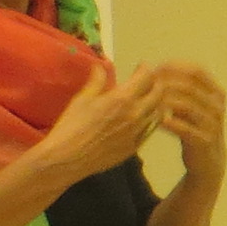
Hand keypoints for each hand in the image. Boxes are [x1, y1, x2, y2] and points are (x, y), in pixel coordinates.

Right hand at [32, 59, 167, 184]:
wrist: (68, 159)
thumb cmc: (72, 126)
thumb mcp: (82, 99)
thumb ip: (96, 81)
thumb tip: (101, 66)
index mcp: (122, 99)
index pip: (146, 77)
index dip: (145, 68)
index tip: (141, 67)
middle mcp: (136, 114)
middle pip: (158, 93)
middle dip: (156, 83)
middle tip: (148, 81)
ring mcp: (138, 132)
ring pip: (158, 113)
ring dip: (156, 102)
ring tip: (147, 99)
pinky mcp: (135, 147)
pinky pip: (151, 130)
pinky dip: (150, 120)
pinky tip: (142, 119)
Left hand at [152, 61, 226, 181]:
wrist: (208, 160)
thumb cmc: (194, 128)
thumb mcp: (189, 105)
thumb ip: (176, 89)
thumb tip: (148, 68)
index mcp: (215, 92)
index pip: (197, 71)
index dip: (175, 67)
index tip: (155, 69)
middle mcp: (217, 106)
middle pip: (190, 87)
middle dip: (166, 84)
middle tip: (147, 85)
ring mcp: (213, 124)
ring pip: (187, 106)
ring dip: (166, 102)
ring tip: (149, 102)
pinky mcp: (205, 141)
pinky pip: (185, 129)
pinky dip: (170, 124)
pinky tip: (158, 122)